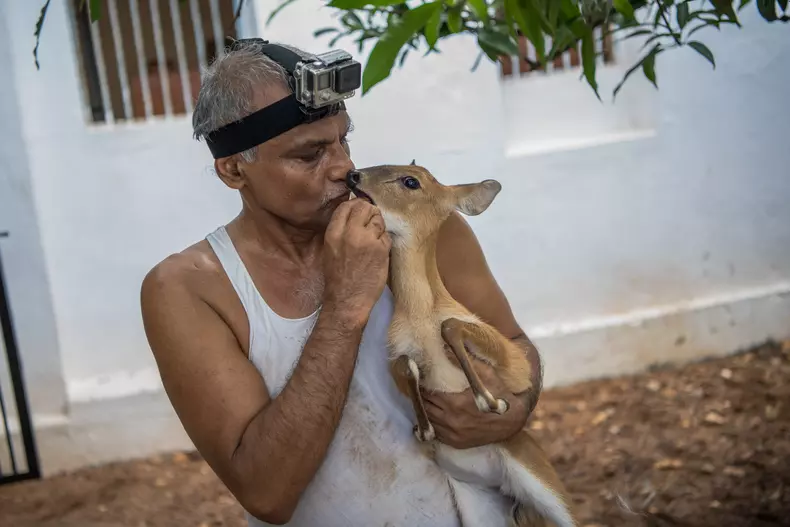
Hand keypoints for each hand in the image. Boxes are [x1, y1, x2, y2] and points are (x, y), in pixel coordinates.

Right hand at [323, 198, 390, 328]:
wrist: (347, 300)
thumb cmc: (337, 278)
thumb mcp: (330, 249)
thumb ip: (341, 230)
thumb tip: (354, 215)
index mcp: (333, 233)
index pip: (346, 206)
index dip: (356, 205)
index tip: (361, 211)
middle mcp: (349, 233)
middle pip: (364, 207)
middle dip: (370, 211)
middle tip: (372, 222)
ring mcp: (367, 240)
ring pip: (378, 220)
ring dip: (379, 227)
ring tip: (374, 241)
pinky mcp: (381, 249)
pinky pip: (386, 236)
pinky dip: (384, 241)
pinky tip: (378, 253)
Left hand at [421, 362, 527, 448]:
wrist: (512, 421)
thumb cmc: (499, 394)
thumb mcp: (486, 373)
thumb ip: (466, 361)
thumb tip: (447, 347)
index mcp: (456, 403)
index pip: (427, 392)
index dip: (421, 384)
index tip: (418, 376)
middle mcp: (451, 420)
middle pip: (424, 406)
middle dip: (420, 395)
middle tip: (417, 385)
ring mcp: (452, 434)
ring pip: (427, 420)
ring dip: (423, 409)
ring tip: (422, 398)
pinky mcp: (456, 442)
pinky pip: (435, 432)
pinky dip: (431, 423)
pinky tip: (431, 413)